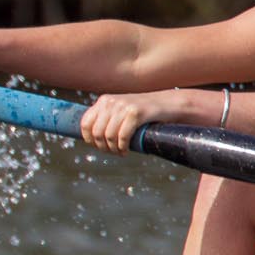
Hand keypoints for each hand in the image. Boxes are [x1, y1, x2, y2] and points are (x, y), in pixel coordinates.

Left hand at [79, 89, 202, 153]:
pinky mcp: (136, 113)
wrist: (170, 104)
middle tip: (112, 152)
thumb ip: (107, 119)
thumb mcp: (121, 111)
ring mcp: (123, 106)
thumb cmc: (144, 113)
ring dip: (113, 149)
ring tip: (120, 152)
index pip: (85, 123)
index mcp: (104, 101)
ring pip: (108, 136)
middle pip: (96, 132)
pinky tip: (125, 151)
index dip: (89, 139)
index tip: (98, 147)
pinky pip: (122, 136)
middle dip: (102, 147)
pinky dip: (122, 147)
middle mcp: (111, 102)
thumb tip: (91, 139)